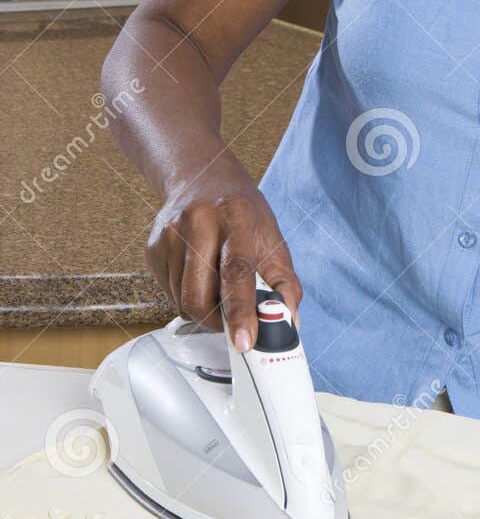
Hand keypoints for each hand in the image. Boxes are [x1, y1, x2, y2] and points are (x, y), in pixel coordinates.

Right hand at [145, 157, 301, 353]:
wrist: (202, 177)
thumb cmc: (243, 213)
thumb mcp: (273, 238)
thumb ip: (284, 282)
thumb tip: (288, 322)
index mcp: (236, 218)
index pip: (236, 271)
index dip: (241, 311)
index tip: (245, 341)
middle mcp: (198, 223)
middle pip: (199, 296)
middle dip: (217, 321)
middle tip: (233, 320)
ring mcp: (169, 235)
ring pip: (181, 301)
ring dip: (203, 310)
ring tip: (217, 287)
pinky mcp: (152, 249)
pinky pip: (168, 294)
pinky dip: (186, 297)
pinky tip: (198, 275)